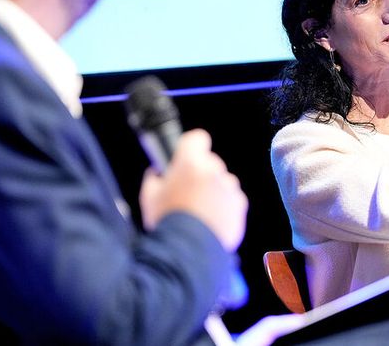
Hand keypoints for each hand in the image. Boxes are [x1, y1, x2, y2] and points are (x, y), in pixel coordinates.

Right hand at [139, 129, 247, 252]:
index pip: (197, 138)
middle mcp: (213, 170)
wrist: (188, 249)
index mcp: (190, 162)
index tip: (187, 157)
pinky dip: (225, 207)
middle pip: (210, 163)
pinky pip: (233, 200)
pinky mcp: (239, 204)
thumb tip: (157, 174)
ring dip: (214, 191)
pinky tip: (211, 221)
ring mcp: (229, 187)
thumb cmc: (168, 222)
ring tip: (199, 213)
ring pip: (222, 182)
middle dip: (201, 174)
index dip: (192, 147)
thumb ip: (154, 179)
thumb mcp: (149, 197)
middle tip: (188, 193)